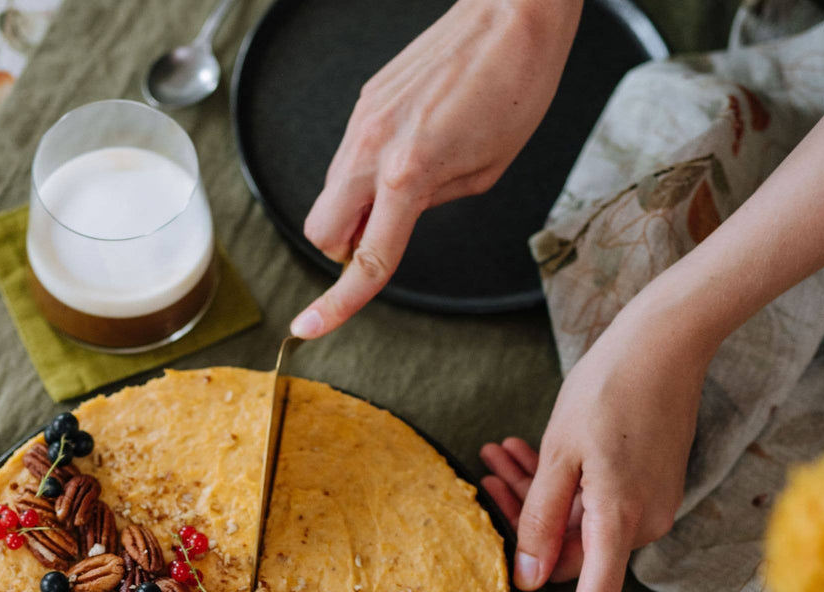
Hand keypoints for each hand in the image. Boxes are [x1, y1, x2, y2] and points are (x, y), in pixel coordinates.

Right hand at [289, 0, 581, 338]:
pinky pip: (347, 159)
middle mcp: (371, 148)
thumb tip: (393, 219)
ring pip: (329, 195)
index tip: (309, 328)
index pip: (364, 258)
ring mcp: (361, 122)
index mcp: (408, 174)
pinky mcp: (364, 102)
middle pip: (321, 232)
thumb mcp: (484, 173)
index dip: (337, 304)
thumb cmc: (515, 89)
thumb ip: (429, 206)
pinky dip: (365, 175)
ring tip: (410, 184)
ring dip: (355, 210)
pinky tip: (408, 151)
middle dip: (343, 249)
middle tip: (384, 235)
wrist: (511, 11)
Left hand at [480, 303, 704, 591]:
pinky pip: (590, 503)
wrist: (664, 341)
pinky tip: (526, 454)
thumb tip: (527, 581)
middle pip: (565, 552)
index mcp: (619, 523)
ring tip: (498, 454)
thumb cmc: (608, 389)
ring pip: (572, 523)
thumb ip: (539, 521)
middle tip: (485, 475)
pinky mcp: (643, 486)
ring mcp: (645, 506)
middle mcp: (639, 524)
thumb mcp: (559, 455)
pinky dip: (558, 486)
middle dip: (520, 522)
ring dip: (533, 497)